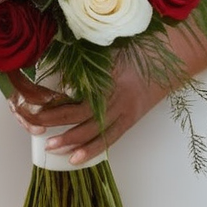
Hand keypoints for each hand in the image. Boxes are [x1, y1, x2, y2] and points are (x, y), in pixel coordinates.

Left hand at [5, 60, 166, 164]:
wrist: (170, 61)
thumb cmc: (137, 49)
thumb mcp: (109, 48)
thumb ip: (87, 58)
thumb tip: (58, 63)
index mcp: (108, 76)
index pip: (77, 92)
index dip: (57, 102)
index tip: (37, 105)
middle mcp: (116, 96)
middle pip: (82, 113)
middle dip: (57, 121)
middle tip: (36, 127)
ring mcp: (124, 110)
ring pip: (95, 130)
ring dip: (72, 140)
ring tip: (51, 147)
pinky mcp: (131, 120)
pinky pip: (110, 137)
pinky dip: (92, 149)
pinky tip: (76, 158)